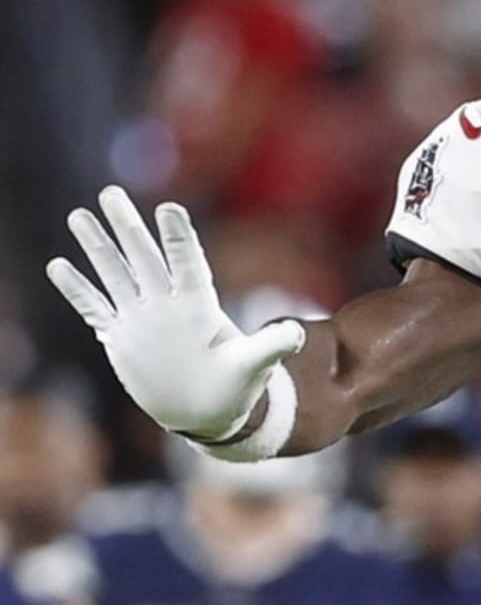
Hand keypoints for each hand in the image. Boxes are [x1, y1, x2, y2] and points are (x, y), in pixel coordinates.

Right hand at [46, 186, 305, 439]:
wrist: (207, 411)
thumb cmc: (235, 386)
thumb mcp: (254, 366)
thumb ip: (271, 346)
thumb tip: (298, 335)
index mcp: (198, 306)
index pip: (187, 264)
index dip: (179, 238)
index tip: (170, 208)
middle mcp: (167, 305)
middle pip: (145, 258)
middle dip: (128, 226)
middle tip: (111, 193)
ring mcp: (142, 318)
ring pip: (115, 274)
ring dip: (97, 247)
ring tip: (79, 215)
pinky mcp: (122, 337)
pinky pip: (94, 309)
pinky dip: (78, 290)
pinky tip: (58, 266)